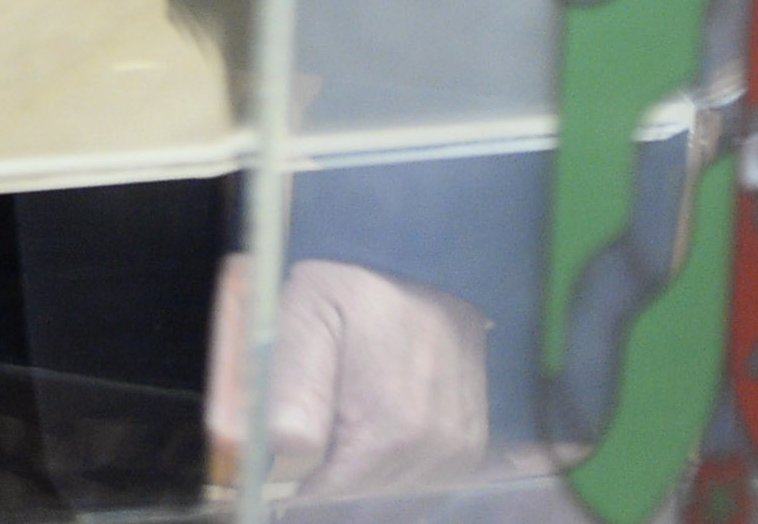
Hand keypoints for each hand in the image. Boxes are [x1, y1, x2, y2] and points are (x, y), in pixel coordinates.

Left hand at [207, 254, 491, 500]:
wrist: (423, 261)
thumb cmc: (356, 289)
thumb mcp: (308, 315)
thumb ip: (294, 383)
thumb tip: (286, 446)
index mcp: (388, 428)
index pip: (332, 497)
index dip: (305, 484)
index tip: (293, 459)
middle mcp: (432, 446)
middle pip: (365, 497)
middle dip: (336, 475)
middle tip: (322, 428)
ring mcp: (457, 446)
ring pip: (397, 492)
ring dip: (369, 471)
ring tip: (354, 421)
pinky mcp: (471, 442)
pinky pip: (428, 480)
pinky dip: (400, 465)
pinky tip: (383, 429)